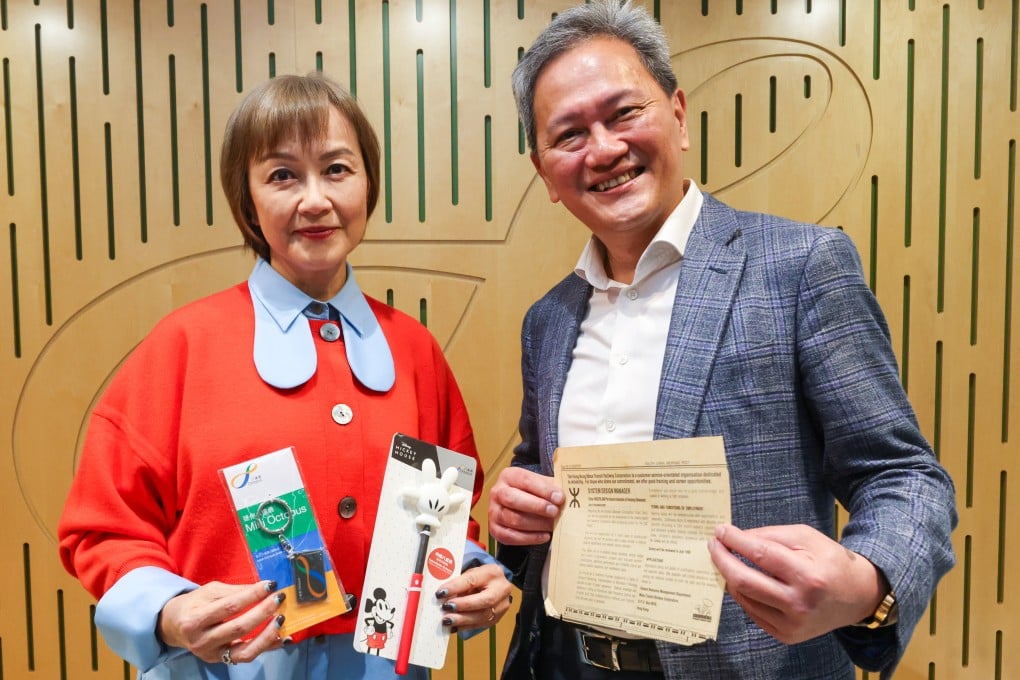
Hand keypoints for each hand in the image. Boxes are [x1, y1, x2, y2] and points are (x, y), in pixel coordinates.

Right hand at [157, 580, 286, 664]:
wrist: (174, 625)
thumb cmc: (194, 604)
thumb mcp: (210, 591)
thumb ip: (235, 591)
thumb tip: (263, 588)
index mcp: (195, 619)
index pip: (229, 606)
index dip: (252, 595)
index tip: (270, 585)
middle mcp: (202, 640)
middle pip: (239, 628)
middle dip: (263, 611)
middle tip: (279, 598)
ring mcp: (212, 654)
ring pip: (245, 650)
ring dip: (268, 634)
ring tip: (281, 618)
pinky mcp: (221, 661)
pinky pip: (247, 656)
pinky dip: (267, 647)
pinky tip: (282, 638)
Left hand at [435, 563, 513, 630]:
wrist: (495, 584)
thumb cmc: (479, 577)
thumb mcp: (470, 573)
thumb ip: (459, 583)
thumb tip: (443, 595)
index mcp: (492, 572)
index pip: (473, 580)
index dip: (456, 587)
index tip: (441, 593)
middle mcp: (501, 589)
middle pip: (484, 600)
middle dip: (463, 606)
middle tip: (446, 608)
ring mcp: (502, 605)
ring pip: (483, 616)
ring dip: (463, 620)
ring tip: (447, 620)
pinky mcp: (498, 617)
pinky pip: (482, 624)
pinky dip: (466, 626)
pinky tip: (455, 627)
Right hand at [487, 467, 563, 545]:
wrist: (521, 504)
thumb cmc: (533, 492)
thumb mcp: (542, 483)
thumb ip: (551, 487)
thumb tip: (563, 497)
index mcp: (509, 476)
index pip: (525, 480)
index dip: (543, 489)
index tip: (559, 498)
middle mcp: (498, 492)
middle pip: (513, 499)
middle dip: (536, 506)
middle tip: (554, 512)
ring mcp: (494, 512)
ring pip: (512, 519)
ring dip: (536, 524)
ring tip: (552, 525)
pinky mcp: (495, 529)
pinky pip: (510, 537)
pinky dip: (529, 538)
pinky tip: (544, 536)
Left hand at [708, 523, 886, 643]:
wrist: (857, 596)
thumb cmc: (830, 561)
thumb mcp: (806, 537)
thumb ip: (769, 535)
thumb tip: (734, 537)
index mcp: (808, 576)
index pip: (760, 555)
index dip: (735, 541)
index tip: (720, 531)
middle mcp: (799, 604)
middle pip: (745, 581)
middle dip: (722, 560)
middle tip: (713, 545)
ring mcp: (792, 624)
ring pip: (744, 598)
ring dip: (729, 576)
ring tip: (725, 559)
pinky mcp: (786, 635)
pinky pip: (752, 611)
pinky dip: (743, 593)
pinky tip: (741, 579)